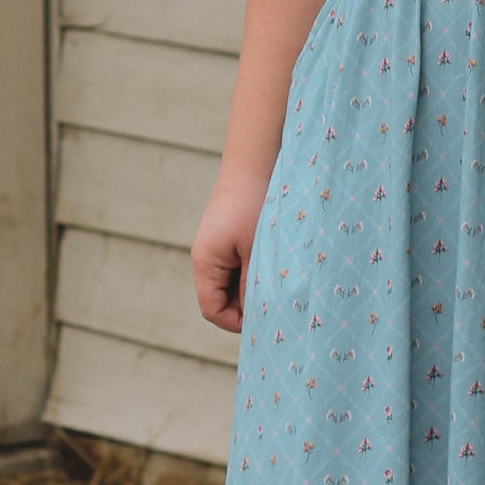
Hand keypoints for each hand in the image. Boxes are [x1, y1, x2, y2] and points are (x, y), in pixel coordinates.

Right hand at [192, 163, 268, 332]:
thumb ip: (255, 287)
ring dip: (253, 287)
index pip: (212, 310)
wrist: (255, 162)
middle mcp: (207, 257)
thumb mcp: (257, 252)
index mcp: (205, 263)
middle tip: (277, 302)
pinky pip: (239, 266)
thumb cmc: (255, 205)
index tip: (266, 318)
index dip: (236, 322)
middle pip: (221, 299)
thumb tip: (260, 317)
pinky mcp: (230, 237)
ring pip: (233, 283)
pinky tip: (275, 263)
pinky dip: (255, 271)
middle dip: (246, 305)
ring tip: (279, 280)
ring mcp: (218, 246)